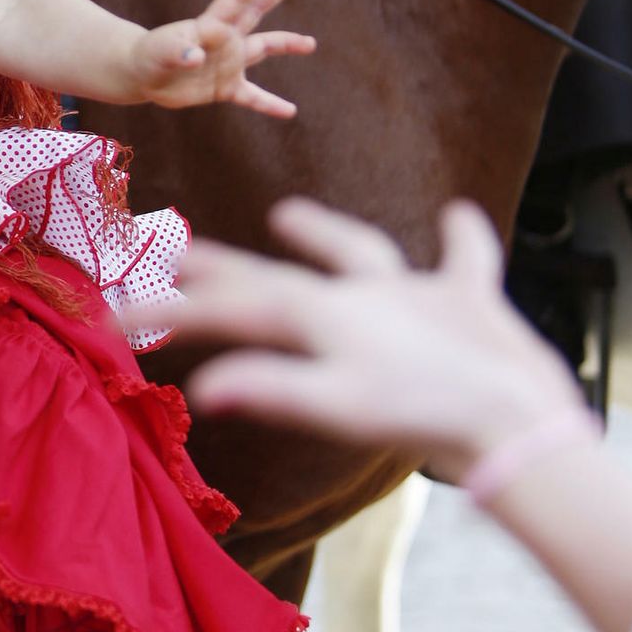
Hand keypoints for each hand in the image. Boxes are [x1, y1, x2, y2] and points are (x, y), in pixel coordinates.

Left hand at [128, 0, 314, 117]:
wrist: (146, 77)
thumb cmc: (151, 56)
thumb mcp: (160, 52)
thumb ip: (178, 52)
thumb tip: (196, 58)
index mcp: (210, 24)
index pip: (234, 0)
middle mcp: (225, 39)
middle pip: (254, 13)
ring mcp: (228, 63)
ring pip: (263, 50)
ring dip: (286, 44)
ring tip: (310, 43)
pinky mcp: (225, 87)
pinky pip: (252, 97)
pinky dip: (270, 104)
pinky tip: (290, 111)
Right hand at [142, 197, 584, 478]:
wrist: (515, 416)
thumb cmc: (424, 414)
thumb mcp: (335, 409)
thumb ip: (269, 389)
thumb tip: (205, 386)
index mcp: (319, 314)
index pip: (229, 308)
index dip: (170, 312)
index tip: (116, 320)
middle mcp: (359, 294)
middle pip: (275, 275)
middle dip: (218, 269)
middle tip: (174, 258)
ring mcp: (412, 294)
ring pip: (358, 252)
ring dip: (320, 234)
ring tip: (285, 216)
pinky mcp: (467, 301)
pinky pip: (465, 259)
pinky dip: (462, 238)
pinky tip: (459, 215)